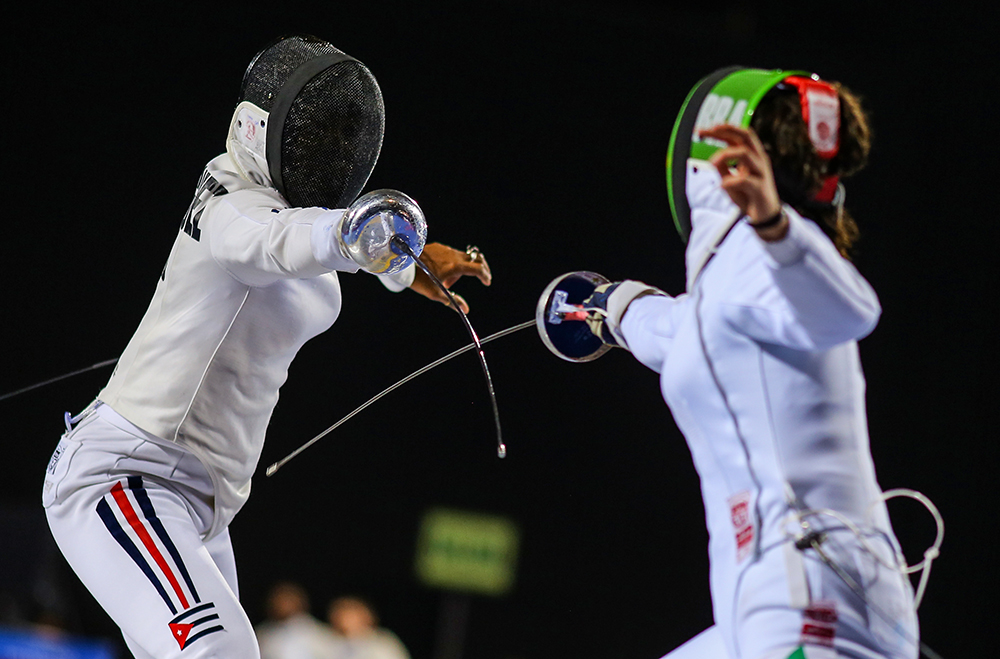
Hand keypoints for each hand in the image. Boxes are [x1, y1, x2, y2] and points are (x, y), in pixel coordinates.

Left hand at [409, 242, 491, 312]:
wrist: (402, 264)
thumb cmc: (419, 280)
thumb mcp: (436, 293)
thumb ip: (453, 301)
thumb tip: (465, 310)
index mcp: (455, 266)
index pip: (478, 269)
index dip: (485, 276)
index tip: (486, 282)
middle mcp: (453, 255)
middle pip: (475, 259)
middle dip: (480, 268)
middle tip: (481, 277)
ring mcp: (446, 249)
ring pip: (462, 257)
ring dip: (463, 267)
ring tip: (449, 281)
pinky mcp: (438, 247)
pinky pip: (451, 254)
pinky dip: (453, 262)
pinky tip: (441, 271)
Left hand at [700, 125, 786, 239]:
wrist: (764, 215)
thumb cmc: (747, 195)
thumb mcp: (730, 179)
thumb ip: (722, 168)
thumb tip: (713, 160)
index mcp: (752, 156)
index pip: (739, 136)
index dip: (723, 129)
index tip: (703, 130)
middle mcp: (758, 160)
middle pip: (746, 136)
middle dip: (727, 130)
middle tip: (710, 131)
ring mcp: (761, 173)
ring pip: (745, 154)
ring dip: (725, 155)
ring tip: (712, 163)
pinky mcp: (760, 189)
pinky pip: (745, 180)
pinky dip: (731, 180)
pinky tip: (722, 185)